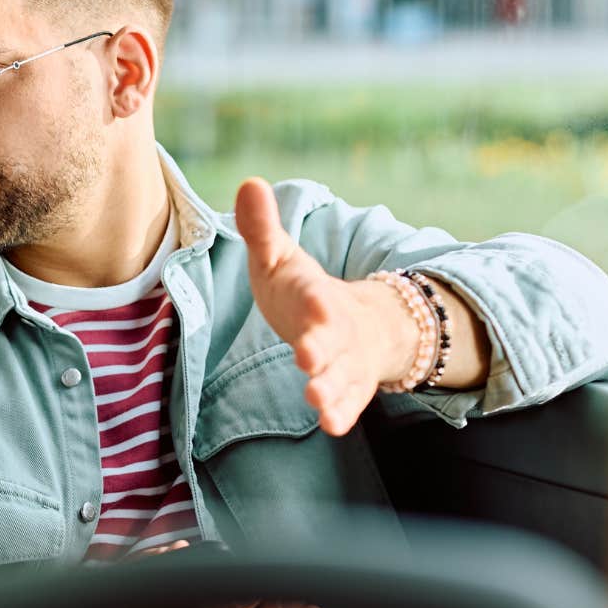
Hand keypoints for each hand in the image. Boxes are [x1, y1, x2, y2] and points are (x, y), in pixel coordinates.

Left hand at [233, 177, 419, 435]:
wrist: (359, 325)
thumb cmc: (304, 292)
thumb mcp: (281, 259)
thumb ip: (262, 229)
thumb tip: (248, 183)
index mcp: (315, 295)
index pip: (316, 296)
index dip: (315, 300)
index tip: (315, 302)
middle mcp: (335, 329)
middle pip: (332, 339)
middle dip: (322, 347)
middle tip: (307, 356)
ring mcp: (345, 361)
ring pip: (341, 375)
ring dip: (328, 386)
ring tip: (315, 398)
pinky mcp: (348, 389)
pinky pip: (347, 403)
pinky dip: (340, 413)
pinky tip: (331, 424)